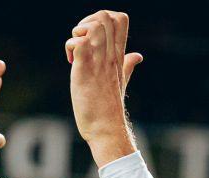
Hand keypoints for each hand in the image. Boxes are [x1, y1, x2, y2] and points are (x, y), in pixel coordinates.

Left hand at [66, 10, 142, 166]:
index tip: (91, 36)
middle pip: (105, 17)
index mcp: (118, 55)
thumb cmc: (110, 108)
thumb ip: (127, 66)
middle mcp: (110, 55)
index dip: (102, 18)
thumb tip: (137, 56)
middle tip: (80, 43)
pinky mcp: (85, 72)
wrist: (106, 129)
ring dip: (78, 33)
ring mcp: (99, 63)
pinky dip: (70, 47)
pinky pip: (79, 45)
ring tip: (75, 53)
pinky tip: (71, 62)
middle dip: (86, 22)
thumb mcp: (121, 81)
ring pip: (93, 26)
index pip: (120, 19)